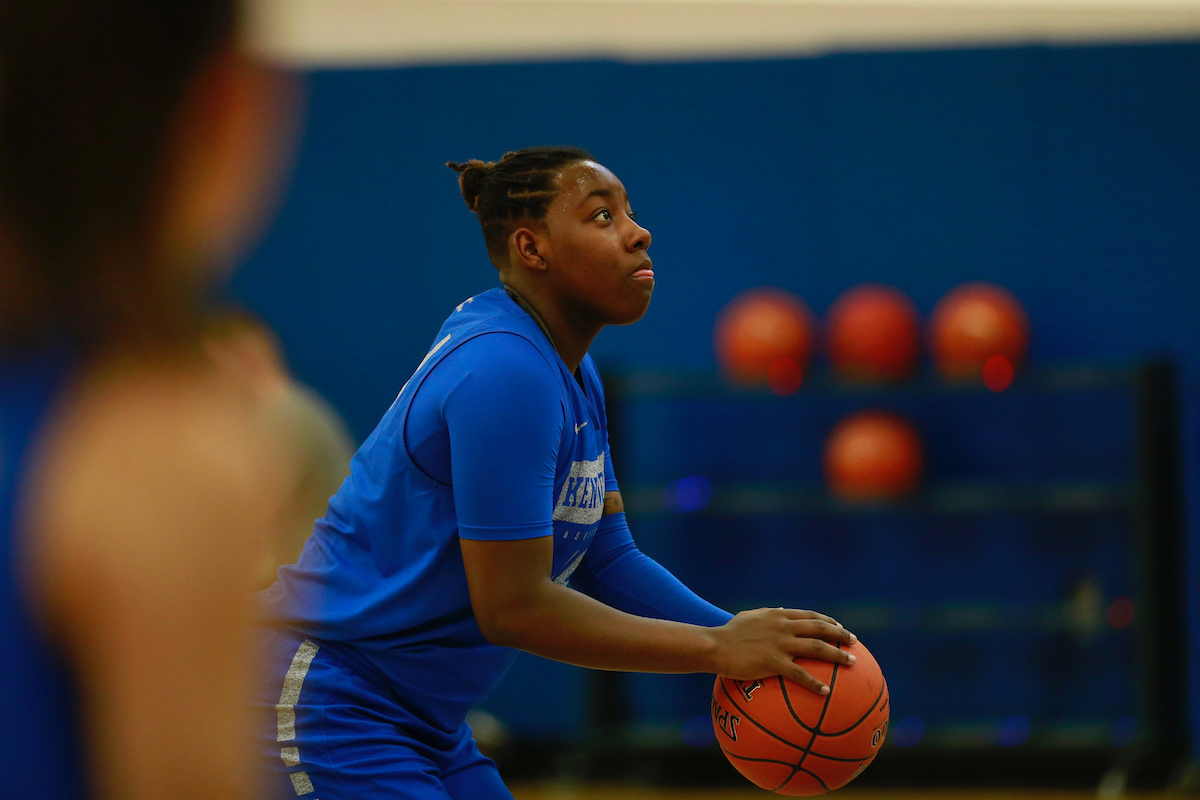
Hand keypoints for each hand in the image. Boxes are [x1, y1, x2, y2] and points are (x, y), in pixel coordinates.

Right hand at [710, 608, 856, 694]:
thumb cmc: (729, 633)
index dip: (827, 620)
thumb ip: (767, 613)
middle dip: (840, 634)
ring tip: (852, 663)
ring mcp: (780, 644)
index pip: (809, 615)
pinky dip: (815, 683)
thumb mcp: (749, 616)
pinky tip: (827, 692)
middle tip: (854, 642)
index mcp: (778, 615)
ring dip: (837, 655)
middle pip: (819, 628)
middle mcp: (783, 626)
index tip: (839, 627)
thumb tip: (781, 609)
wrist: (715, 646)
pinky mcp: (774, 662)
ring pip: (817, 648)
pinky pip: (800, 674)